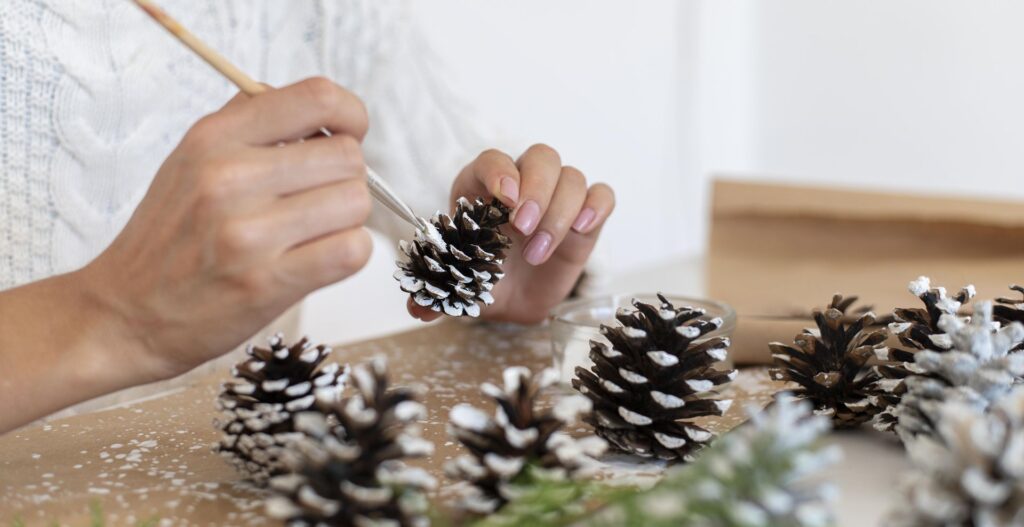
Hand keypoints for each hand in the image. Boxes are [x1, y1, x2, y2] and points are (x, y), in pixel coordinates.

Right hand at [81, 77, 372, 381]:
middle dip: (346, 179)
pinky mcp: (267, 282)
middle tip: (318, 200)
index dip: (350, 116)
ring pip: (355, 204)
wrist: (126, 314)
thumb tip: (323, 112)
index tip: (347, 136)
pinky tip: (319, 258)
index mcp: (214, 138)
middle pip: (347, 157)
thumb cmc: (169, 238)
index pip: (318, 98)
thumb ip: (250, 125)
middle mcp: (229, 177)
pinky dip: (348, 254)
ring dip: (347, 221)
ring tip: (313, 233)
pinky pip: (352, 251)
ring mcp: (248, 232)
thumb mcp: (190, 158)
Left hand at [408, 145, 613, 323]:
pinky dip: (597, 206)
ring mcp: (558, 197)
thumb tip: (418, 309)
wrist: (512, 299)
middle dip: (537, 190)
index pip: (494, 160)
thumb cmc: (483, 278)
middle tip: (524, 228)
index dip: (501, 172)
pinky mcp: (585, 217)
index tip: (505, 200)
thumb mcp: (459, 285)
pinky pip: (602, 195)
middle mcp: (523, 183)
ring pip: (572, 177)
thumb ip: (437, 292)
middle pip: (541, 157)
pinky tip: (583, 229)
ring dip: (559, 212)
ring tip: (539, 252)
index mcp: (483, 187)